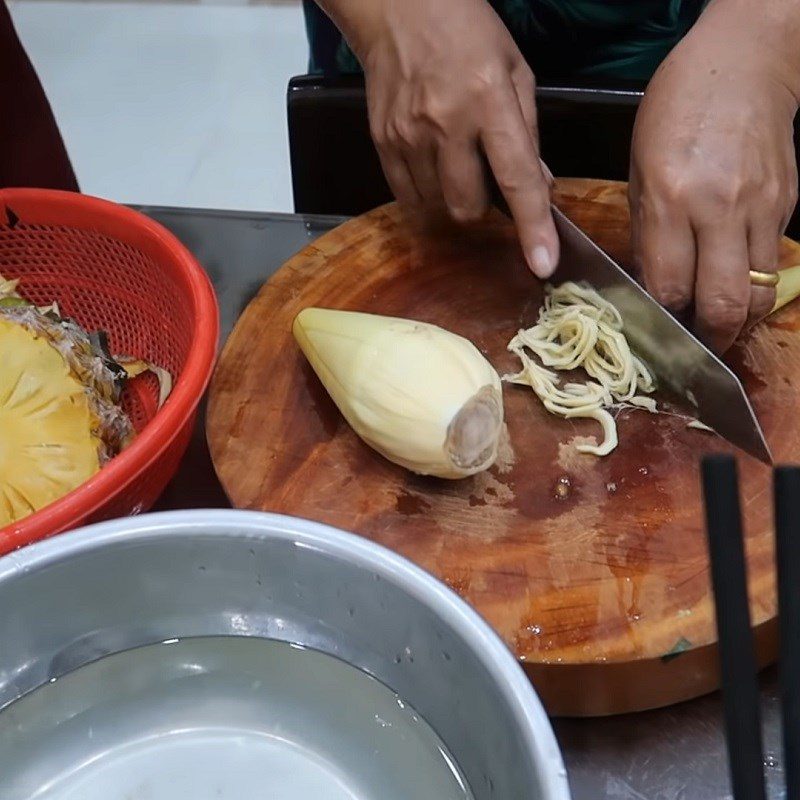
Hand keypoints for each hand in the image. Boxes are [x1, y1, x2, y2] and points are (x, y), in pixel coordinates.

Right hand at [322, 0, 557, 276]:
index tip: (543, 265)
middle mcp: (445, 122)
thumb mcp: (515, 69)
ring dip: (454, 199)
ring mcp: (408, 136)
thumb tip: (538, 187)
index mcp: (488, 99)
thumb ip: (528, 131)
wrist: (398, 7)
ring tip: (455, 162)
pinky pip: (407, 197)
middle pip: (468, 208)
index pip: (516, 178)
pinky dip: (427, 194)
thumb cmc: (467, 30)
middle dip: (483, 207)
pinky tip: (432, 166)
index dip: (532, 227)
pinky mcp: (383, 143)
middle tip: (484, 176)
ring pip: (437, 208)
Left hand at [629, 0, 798, 352]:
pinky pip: (771, 263)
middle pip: (725, 304)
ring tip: (717, 327)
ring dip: (737, 321)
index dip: (661, 319)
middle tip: (695, 349)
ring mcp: (762, 208)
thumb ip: (648, 232)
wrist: (745, 61)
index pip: (669, 287)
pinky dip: (753, 285)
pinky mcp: (787, 205)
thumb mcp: (640, 169)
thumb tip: (653, 285)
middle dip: (709, 340)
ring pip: (758, 294)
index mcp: (672, 198)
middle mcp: (721, 208)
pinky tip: (734, 284)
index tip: (654, 329)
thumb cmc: (677, 109)